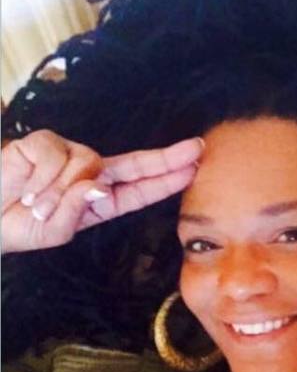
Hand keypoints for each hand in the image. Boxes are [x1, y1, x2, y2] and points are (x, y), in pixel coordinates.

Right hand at [1, 129, 203, 253]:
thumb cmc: (24, 225)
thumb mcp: (58, 229)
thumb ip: (80, 210)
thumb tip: (98, 185)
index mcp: (102, 199)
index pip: (141, 186)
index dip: (167, 175)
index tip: (194, 165)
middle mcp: (92, 173)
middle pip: (135, 163)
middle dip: (166, 158)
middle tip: (196, 149)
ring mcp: (70, 155)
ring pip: (88, 165)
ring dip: (61, 193)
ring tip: (37, 206)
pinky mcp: (45, 142)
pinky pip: (57, 157)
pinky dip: (43, 179)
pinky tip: (27, 189)